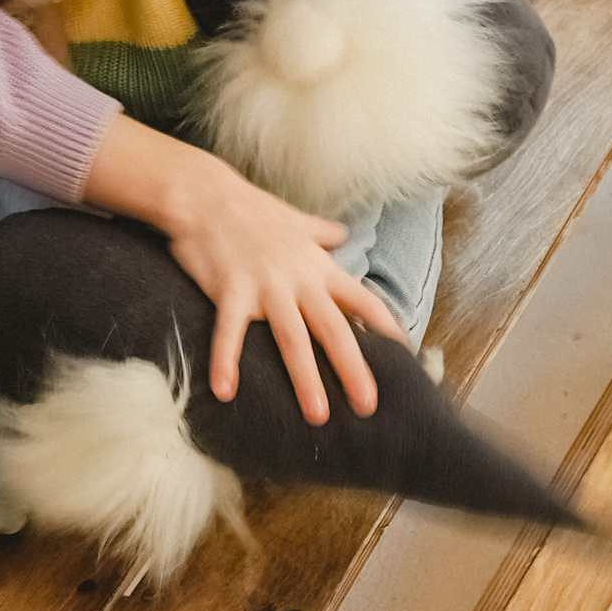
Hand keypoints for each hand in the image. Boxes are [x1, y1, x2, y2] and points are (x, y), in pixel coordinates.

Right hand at [88, 116, 402, 422]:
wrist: (205, 194)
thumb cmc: (251, 209)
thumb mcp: (296, 220)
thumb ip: (321, 232)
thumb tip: (343, 234)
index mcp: (318, 266)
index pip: (362, 300)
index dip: (386, 327)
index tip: (406, 355)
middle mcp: (299, 280)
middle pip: (334, 329)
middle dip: (353, 369)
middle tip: (369, 406)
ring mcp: (265, 286)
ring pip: (292, 338)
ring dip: (305, 379)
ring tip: (317, 415)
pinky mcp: (230, 291)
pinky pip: (229, 332)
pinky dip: (225, 362)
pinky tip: (224, 392)